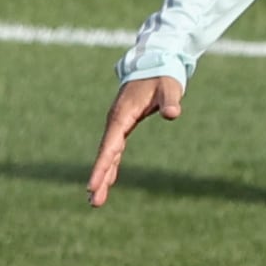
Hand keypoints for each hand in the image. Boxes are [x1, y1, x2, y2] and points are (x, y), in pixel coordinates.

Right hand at [86, 75, 184, 205]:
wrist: (154, 62)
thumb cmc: (162, 76)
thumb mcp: (169, 88)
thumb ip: (170, 101)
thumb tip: (173, 114)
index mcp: (121, 116)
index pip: (109, 147)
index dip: (101, 167)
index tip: (93, 185)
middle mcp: (115, 122)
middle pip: (105, 155)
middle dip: (99, 178)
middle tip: (94, 202)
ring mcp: (117, 124)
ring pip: (108, 154)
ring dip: (103, 176)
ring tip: (95, 200)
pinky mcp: (123, 125)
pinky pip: (114, 150)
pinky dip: (110, 165)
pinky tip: (108, 181)